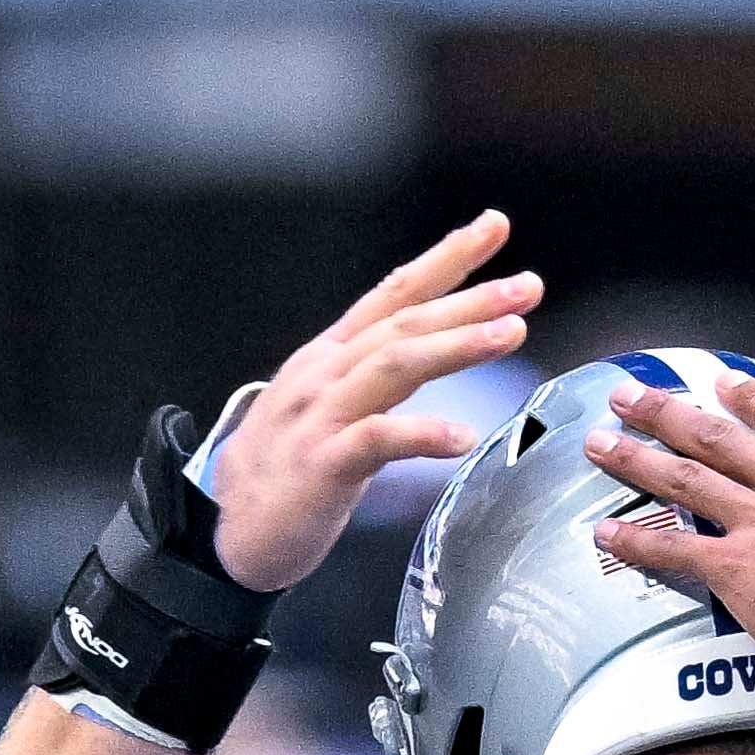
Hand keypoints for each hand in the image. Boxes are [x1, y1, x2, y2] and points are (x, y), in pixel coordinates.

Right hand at [206, 213, 546, 598]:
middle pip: (405, 321)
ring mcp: (322, 415)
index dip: (446, 258)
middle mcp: (327, 372)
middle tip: (526, 286)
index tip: (494, 226)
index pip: (396, 292)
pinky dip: (421, 433)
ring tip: (510, 334)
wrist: (228, 528)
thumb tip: (432, 349)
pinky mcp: (323, 464)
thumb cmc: (289, 472)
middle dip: (470, 298)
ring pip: (395, 365)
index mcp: (333, 355)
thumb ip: (377, 376)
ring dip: (456, 345)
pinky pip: (377, 440)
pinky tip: (462, 437)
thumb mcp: (332, 406)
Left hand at [586, 375, 754, 650]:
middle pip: (717, 436)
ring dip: (635, 458)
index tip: (721, 383)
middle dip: (667, 410)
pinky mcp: (736, 569)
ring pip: (685, 479)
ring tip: (598, 442)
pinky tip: (603, 534)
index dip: (750, 399)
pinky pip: (674, 552)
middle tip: (629, 394)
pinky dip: (635, 543)